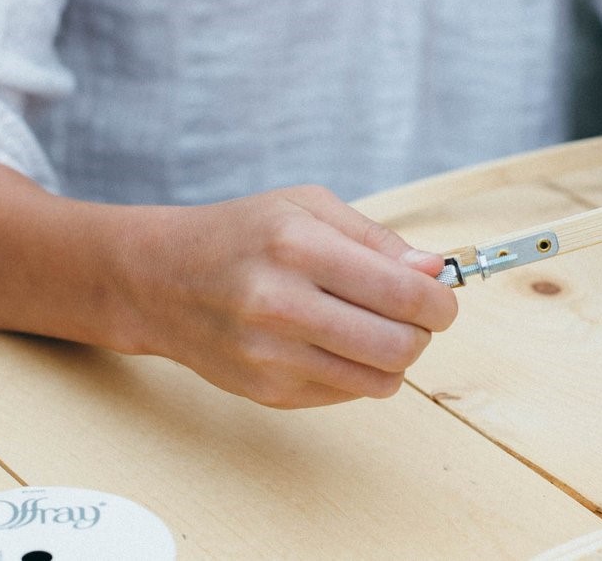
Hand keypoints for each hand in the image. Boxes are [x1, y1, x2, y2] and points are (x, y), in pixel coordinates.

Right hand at [110, 185, 458, 407]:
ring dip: (394, 356)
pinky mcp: (268, 393)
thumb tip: (432, 271)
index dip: (440, 302)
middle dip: (423, 331)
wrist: (160, 280)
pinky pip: (348, 393)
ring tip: (371, 327)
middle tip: (412, 315)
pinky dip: (357, 371)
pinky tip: (332, 341)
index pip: (403, 295)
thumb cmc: (238, 235)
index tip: (441, 298)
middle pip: (400, 346)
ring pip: (381, 381)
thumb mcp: (306, 207)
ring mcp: (271, 357)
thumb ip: (376, 239)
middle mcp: (281, 306)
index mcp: (296, 248)